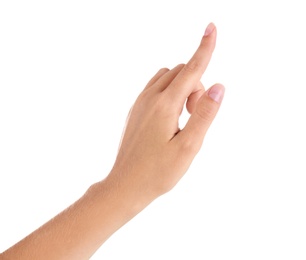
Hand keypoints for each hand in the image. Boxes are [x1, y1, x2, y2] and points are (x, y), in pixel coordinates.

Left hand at [109, 23, 224, 201]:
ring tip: (183, 119)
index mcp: (164, 105)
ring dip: (182, 89)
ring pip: (167, 78)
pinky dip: (169, 94)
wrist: (126, 185)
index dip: (204, 49)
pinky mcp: (135, 110)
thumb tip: (218, 86)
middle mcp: (149, 98)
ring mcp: (139, 103)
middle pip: (180, 72)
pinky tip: (170, 119)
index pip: (191, 69)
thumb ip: (204, 115)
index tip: (211, 28)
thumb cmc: (158, 172)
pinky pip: (155, 89)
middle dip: (196, 85)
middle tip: (195, 116)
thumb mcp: (189, 147)